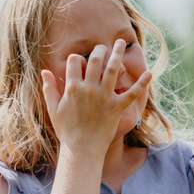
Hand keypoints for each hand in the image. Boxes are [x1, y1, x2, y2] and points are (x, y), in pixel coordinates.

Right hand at [42, 42, 154, 161]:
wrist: (81, 150)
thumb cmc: (66, 131)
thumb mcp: (53, 109)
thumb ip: (49, 88)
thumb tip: (44, 71)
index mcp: (72, 88)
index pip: (75, 61)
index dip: (77, 58)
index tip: (80, 62)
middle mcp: (89, 89)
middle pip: (95, 60)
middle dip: (99, 50)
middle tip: (103, 46)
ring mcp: (104, 97)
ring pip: (113, 69)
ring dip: (118, 53)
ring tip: (122, 42)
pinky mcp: (117, 107)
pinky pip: (131, 93)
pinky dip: (141, 83)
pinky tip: (150, 73)